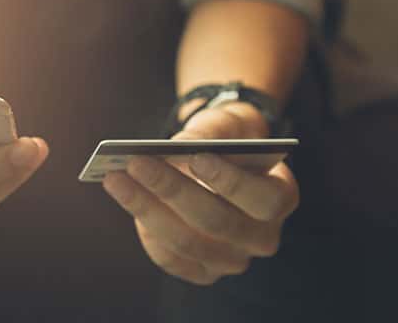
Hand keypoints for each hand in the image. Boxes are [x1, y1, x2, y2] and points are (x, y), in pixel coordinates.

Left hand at [101, 102, 298, 284]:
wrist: (219, 161)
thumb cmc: (224, 140)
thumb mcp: (223, 125)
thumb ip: (205, 133)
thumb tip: (171, 148)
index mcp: (281, 198)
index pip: (264, 199)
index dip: (231, 181)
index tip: (197, 157)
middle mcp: (263, 237)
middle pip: (217, 222)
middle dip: (172, 189)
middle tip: (136, 162)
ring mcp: (233, 260)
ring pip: (187, 242)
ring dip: (145, 208)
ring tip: (115, 178)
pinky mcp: (202, 272)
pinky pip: (170, 258)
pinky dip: (145, 229)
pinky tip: (125, 198)